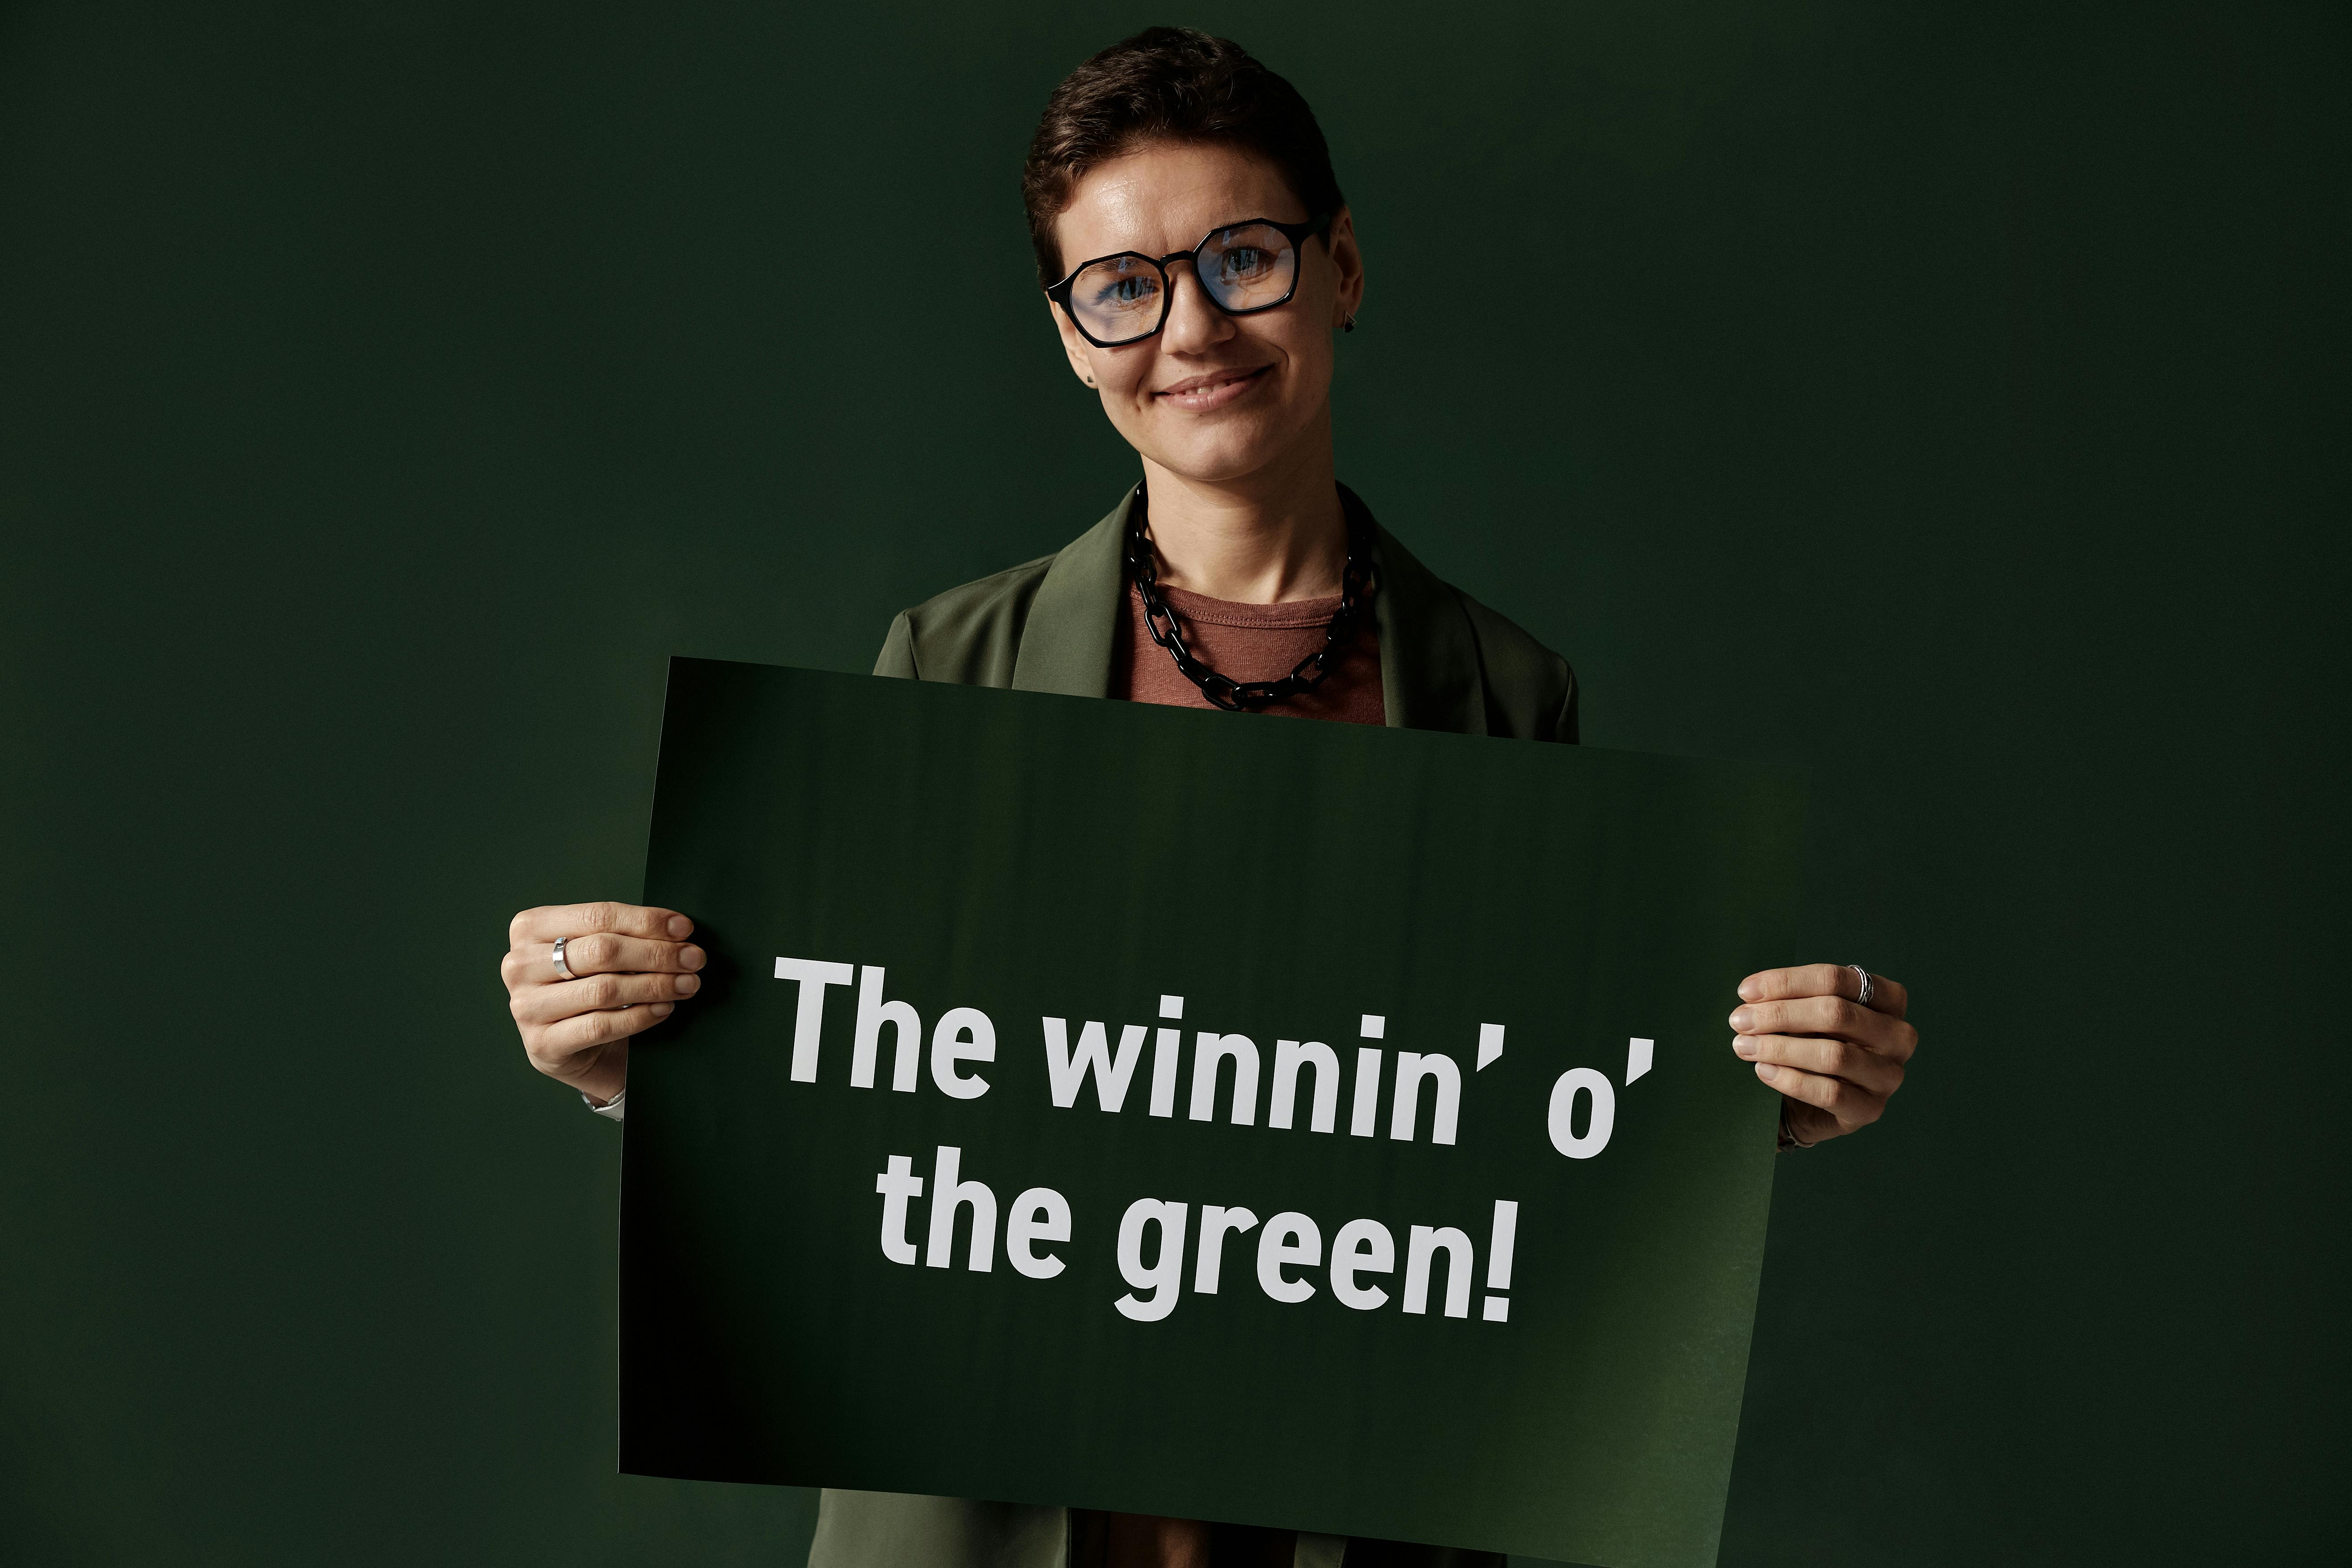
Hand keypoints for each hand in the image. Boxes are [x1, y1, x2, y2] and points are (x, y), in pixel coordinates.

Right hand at [502, 902, 704, 1105]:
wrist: (575, 1049)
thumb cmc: (590, 988)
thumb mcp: (599, 953)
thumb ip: (625, 935)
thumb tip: (679, 930)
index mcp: (530, 928)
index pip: (597, 915)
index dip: (646, 921)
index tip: (685, 928)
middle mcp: (519, 965)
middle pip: (601, 951)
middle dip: (657, 953)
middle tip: (695, 959)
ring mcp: (526, 1006)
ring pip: (603, 988)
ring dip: (655, 984)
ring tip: (688, 984)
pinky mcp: (542, 1043)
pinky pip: (601, 1025)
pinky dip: (640, 1015)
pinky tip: (665, 1008)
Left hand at [1729, 963, 1914, 1145]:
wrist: (1810, 1101)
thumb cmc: (1810, 1043)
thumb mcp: (1805, 1014)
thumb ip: (1788, 999)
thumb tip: (1750, 997)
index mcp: (1888, 999)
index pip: (1836, 979)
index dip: (1786, 982)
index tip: (1745, 992)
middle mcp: (1898, 1036)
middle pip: (1835, 1014)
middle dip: (1780, 1014)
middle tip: (1739, 1021)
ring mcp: (1889, 1075)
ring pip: (1832, 1055)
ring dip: (1779, 1048)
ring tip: (1743, 1046)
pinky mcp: (1871, 1109)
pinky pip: (1829, 1093)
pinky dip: (1790, 1080)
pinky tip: (1763, 1071)